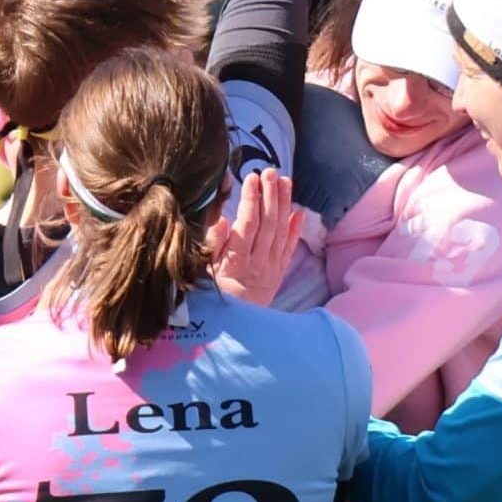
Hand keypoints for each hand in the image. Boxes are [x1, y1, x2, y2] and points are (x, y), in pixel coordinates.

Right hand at [208, 168, 301, 305]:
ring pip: (281, 232)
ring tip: (285, 181)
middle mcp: (257, 264)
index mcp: (236, 262)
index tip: (251, 178)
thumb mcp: (203, 272)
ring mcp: (271, 269)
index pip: (247, 225)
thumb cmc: (211, 296)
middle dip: (270, 195)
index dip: (251, 200)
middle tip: (271, 171)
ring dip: (284, 205)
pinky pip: (289, 249)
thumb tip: (223, 220)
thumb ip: (212, 246)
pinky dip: (295, 230)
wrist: (232, 329)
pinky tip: (298, 212)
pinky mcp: (278, 274)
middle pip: (268, 224)